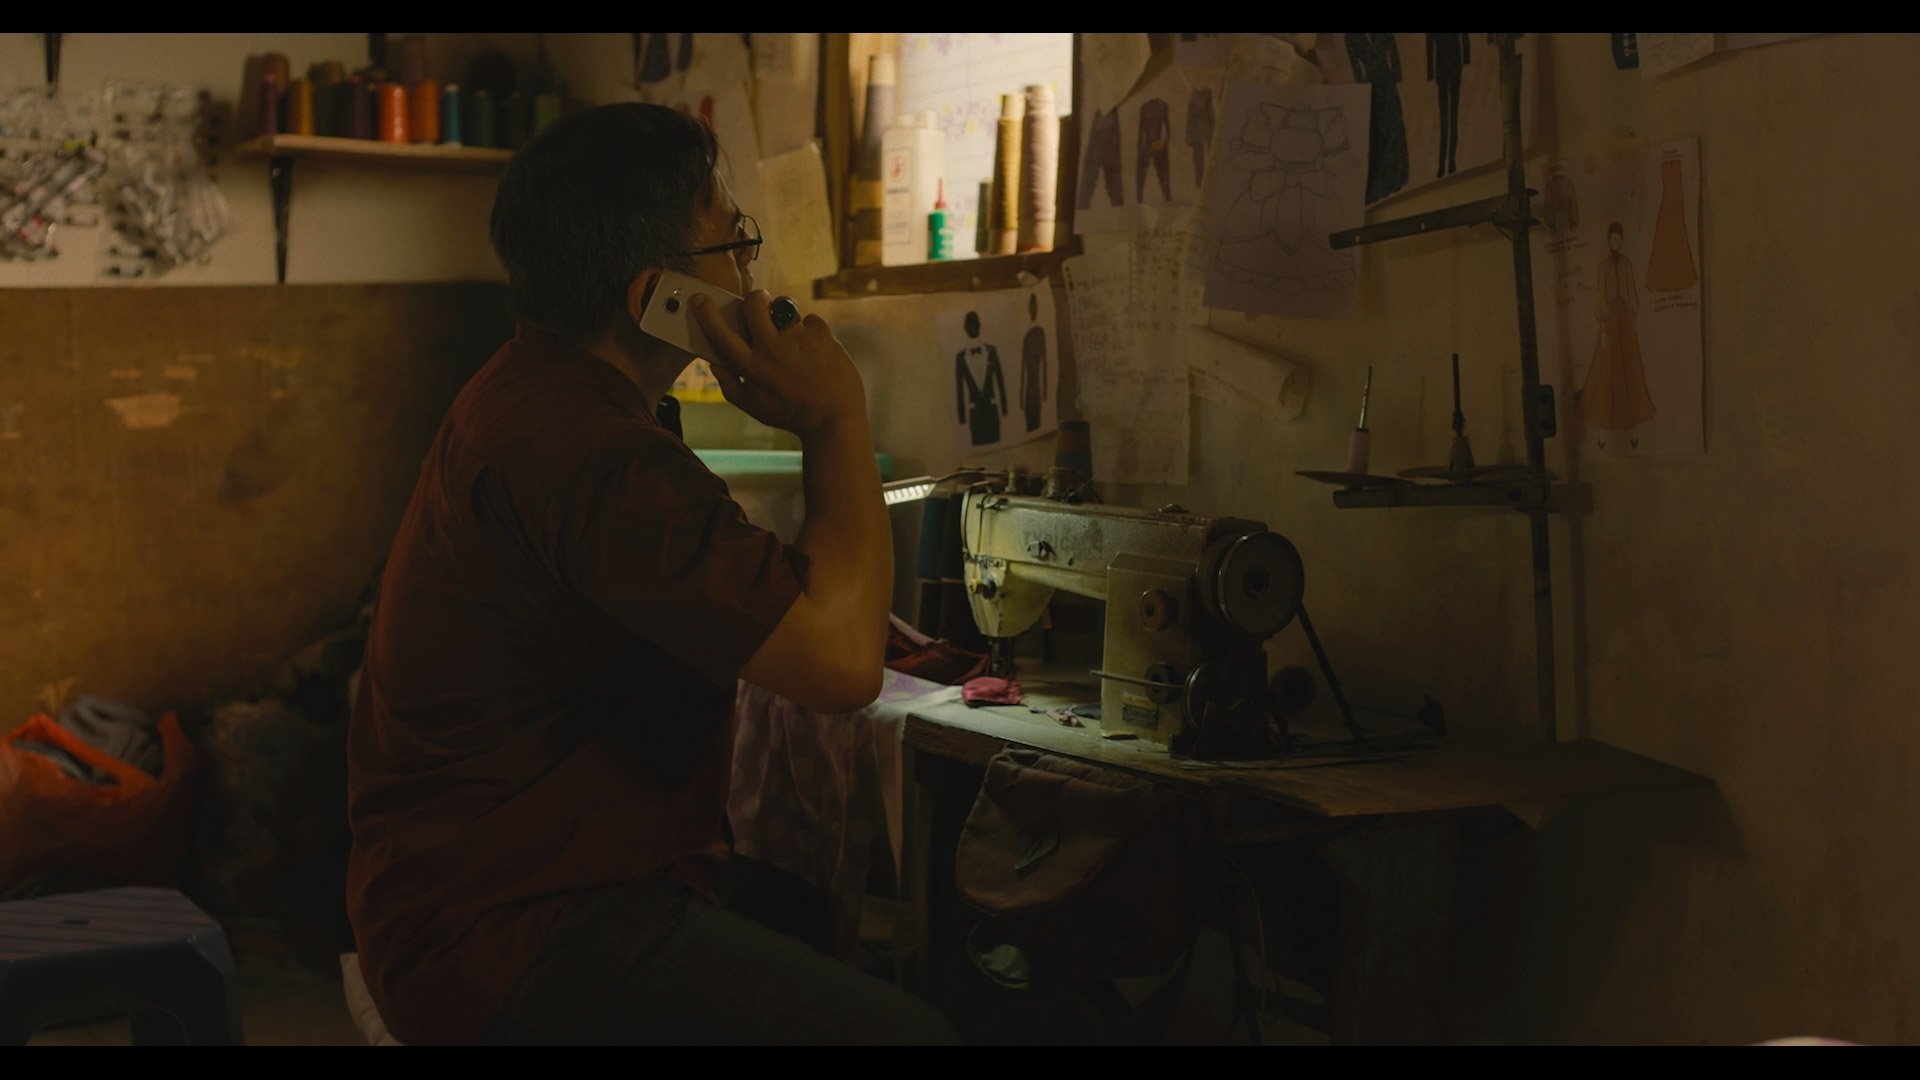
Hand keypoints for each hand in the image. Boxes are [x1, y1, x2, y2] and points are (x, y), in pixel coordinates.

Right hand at [692, 289, 865, 438]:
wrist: (833, 420)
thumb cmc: (791, 414)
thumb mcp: (754, 407)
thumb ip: (730, 386)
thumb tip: (714, 363)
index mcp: (751, 367)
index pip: (720, 333)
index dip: (706, 313)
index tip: (700, 299)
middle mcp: (771, 349)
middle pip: (754, 303)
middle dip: (756, 299)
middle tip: (761, 305)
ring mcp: (797, 339)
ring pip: (785, 308)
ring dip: (786, 318)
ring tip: (796, 340)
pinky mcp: (820, 334)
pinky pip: (810, 320)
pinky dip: (812, 332)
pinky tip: (816, 352)